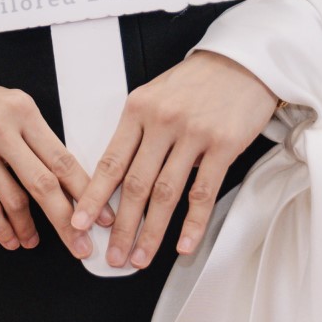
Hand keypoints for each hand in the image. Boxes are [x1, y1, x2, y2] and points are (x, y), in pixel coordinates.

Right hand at [0, 78, 93, 255]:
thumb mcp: (6, 104)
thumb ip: (33, 136)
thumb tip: (64, 180)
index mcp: (21, 110)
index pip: (62, 159)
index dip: (85, 193)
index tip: (99, 216)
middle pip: (44, 185)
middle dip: (67, 222)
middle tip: (80, 245)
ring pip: (14, 201)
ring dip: (29, 228)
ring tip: (34, 239)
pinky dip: (1, 229)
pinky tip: (9, 237)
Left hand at [69, 51, 277, 269]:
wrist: (243, 63)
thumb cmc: (195, 82)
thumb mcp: (153, 96)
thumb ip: (136, 131)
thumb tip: (115, 172)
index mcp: (136, 110)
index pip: (109, 162)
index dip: (92, 196)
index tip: (78, 221)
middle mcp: (161, 123)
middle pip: (134, 184)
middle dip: (120, 225)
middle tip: (111, 255)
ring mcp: (193, 135)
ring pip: (166, 193)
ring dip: (151, 231)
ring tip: (139, 257)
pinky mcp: (224, 145)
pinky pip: (204, 191)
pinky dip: (192, 223)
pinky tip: (182, 245)